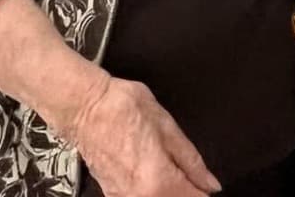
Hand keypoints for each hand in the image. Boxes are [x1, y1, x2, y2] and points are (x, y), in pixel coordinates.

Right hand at [66, 71, 220, 196]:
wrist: (85, 107)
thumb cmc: (122, 107)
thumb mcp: (166, 125)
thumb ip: (190, 159)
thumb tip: (209, 182)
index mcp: (158, 182)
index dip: (204, 191)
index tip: (208, 185)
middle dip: (187, 191)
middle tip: (193, 177)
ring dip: (171, 191)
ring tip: (175, 173)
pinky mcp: (112, 195)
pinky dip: (153, 192)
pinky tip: (155, 176)